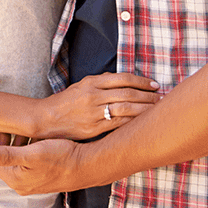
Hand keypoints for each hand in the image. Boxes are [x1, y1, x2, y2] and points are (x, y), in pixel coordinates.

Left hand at [0, 131, 81, 194]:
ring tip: (22, 129)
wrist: (87, 166)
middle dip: (2, 141)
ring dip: (15, 144)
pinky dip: (27, 149)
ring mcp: (32, 180)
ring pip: (16, 160)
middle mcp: (21, 182)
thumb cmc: (62, 158)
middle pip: (3, 159)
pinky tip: (35, 138)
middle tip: (6, 125)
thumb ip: (8, 155)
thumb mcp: (34, 153)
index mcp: (15, 178)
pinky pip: (27, 162)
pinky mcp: (43, 176)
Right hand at [36, 71, 161, 140]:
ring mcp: (93, 113)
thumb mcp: (82, 85)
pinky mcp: (93, 129)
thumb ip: (103, 82)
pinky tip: (143, 121)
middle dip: (148, 96)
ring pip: (126, 109)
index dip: (142, 81)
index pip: (124, 79)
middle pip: (128, 94)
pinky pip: (117, 124)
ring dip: (144, 108)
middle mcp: (94, 96)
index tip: (154, 84)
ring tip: (157, 108)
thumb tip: (126, 81)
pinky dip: (132, 121)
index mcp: (92, 82)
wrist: (45, 120)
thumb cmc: (66, 101)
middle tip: (162, 97)